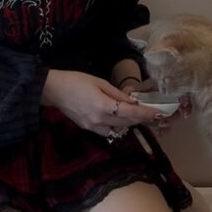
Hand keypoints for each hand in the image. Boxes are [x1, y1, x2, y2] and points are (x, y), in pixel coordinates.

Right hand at [42, 70, 162, 136]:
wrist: (54, 90)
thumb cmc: (77, 80)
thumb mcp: (100, 82)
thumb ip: (117, 94)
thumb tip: (133, 102)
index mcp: (103, 107)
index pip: (129, 113)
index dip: (145, 114)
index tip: (157, 113)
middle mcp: (99, 121)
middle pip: (126, 123)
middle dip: (140, 119)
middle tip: (152, 114)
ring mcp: (93, 127)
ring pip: (117, 130)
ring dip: (129, 123)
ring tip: (137, 116)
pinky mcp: (88, 129)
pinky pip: (107, 131)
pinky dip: (117, 126)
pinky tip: (120, 119)